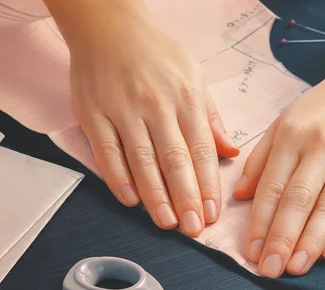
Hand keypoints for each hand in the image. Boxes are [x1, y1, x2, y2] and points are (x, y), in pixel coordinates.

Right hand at [55, 1, 238, 235]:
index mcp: (186, 98)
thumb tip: (231, 152)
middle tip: (193, 228)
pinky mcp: (94, 113)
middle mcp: (157, 106)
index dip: (208, 186)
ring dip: (156, 196)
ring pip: (142, 160)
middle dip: (186, 198)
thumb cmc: (156, 53)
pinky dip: (118, 178)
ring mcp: (123, 110)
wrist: (108, 25)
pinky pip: (107, 151)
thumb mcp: (194, 77)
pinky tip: (130, 200)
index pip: (201, 151)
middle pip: (174, 160)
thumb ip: (211, 118)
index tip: (212, 214)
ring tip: (167, 222)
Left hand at [233, 70, 324, 276]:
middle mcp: (322, 146)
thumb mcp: (284, 122)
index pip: (272, 187)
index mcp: (292, 136)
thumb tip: (240, 196)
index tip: (251, 251)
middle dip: (281, 239)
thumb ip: (261, 158)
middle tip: (269, 270)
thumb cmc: (324, 107)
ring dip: (311, 242)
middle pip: (298, 200)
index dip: (260, 223)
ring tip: (295, 268)